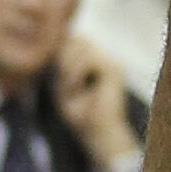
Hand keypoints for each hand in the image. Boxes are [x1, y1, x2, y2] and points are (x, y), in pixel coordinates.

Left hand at [54, 33, 143, 171]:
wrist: (97, 133)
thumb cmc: (80, 112)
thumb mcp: (65, 85)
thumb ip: (63, 64)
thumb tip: (60, 44)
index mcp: (96, 60)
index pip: (76, 39)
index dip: (62, 50)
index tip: (56, 74)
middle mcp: (106, 58)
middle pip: (79, 38)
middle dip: (64, 56)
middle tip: (61, 79)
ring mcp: (112, 62)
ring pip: (83, 45)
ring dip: (69, 65)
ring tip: (68, 86)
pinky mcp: (114, 70)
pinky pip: (90, 59)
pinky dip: (76, 72)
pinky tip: (74, 88)